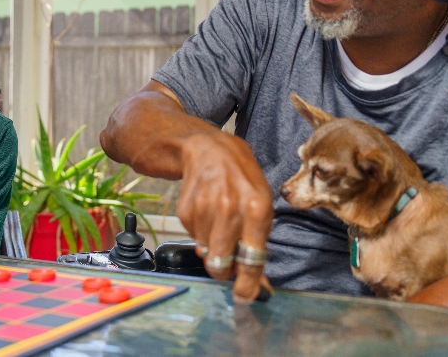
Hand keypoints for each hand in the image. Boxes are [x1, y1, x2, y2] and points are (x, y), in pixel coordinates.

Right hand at [176, 132, 273, 303]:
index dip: (247, 284)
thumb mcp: (262, 203)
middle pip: (221, 263)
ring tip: (220, 224)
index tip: (245, 298)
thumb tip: (258, 282)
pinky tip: (207, 214)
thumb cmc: (241, 177)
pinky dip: (201, 234)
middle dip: (224, 271)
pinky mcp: (185, 211)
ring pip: (206, 253)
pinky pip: (194, 238)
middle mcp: (230, 210)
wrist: (208, 149)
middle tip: (228, 264)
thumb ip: (259, 242)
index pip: (251, 258)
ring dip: (213, 248)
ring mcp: (204, 210)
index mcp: (257, 208)